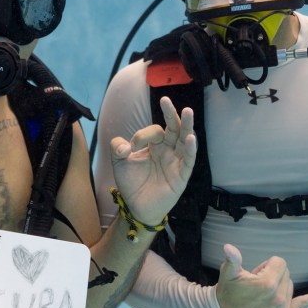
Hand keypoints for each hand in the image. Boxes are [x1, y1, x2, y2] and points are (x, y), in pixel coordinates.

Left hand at [110, 96, 196, 226]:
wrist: (136, 207)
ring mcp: (176, 161)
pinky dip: (191, 149)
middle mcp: (168, 150)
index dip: (143, 135)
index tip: (132, 147)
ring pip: (184, 140)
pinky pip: (189, 160)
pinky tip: (190, 138)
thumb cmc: (131, 183)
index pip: (154, 131)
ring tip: (187, 111)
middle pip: (173, 128)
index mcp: (155, 145)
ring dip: (187, 126)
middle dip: (170, 114)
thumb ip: (117, 148)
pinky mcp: (181, 175)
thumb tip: (126, 145)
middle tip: (165, 100)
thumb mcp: (119, 162)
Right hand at [214, 244, 307, 307]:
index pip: (279, 262)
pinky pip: (305, 304)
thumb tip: (229, 247)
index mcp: (267, 284)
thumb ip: (233, 259)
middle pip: (285, 272)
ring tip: (261, 293)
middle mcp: (278, 297)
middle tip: (255, 284)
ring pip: (290, 285)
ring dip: (279, 284)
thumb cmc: (228, 290)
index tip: (255, 274)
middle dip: (272, 274)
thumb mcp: (228, 272)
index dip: (266, 265)